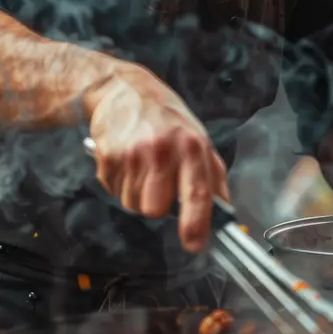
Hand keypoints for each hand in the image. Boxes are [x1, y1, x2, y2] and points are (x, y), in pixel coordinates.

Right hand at [84, 61, 229, 252]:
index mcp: (191, 146)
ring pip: (133, 205)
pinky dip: (119, 183)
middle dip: (156, 204)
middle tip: (158, 183)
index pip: (197, 194)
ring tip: (141, 167)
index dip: (195, 224)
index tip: (194, 244)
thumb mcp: (198, 138)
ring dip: (136, 194)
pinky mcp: (107, 156)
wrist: (122, 89)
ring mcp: (131, 154)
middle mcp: (162, 150)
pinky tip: (125, 161)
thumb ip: (213, 177)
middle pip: (156, 209)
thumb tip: (225, 213)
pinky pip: (114, 191)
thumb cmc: (165, 117)